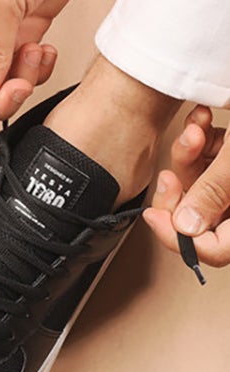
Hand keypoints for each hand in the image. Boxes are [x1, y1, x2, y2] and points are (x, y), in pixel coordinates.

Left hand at [144, 106, 229, 267]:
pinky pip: (213, 160)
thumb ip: (215, 192)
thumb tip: (186, 228)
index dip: (180, 238)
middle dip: (182, 190)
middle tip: (168, 177)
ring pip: (202, 185)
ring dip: (191, 156)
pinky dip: (204, 141)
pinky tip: (203, 121)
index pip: (217, 250)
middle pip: (203, 218)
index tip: (154, 217)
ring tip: (196, 130)